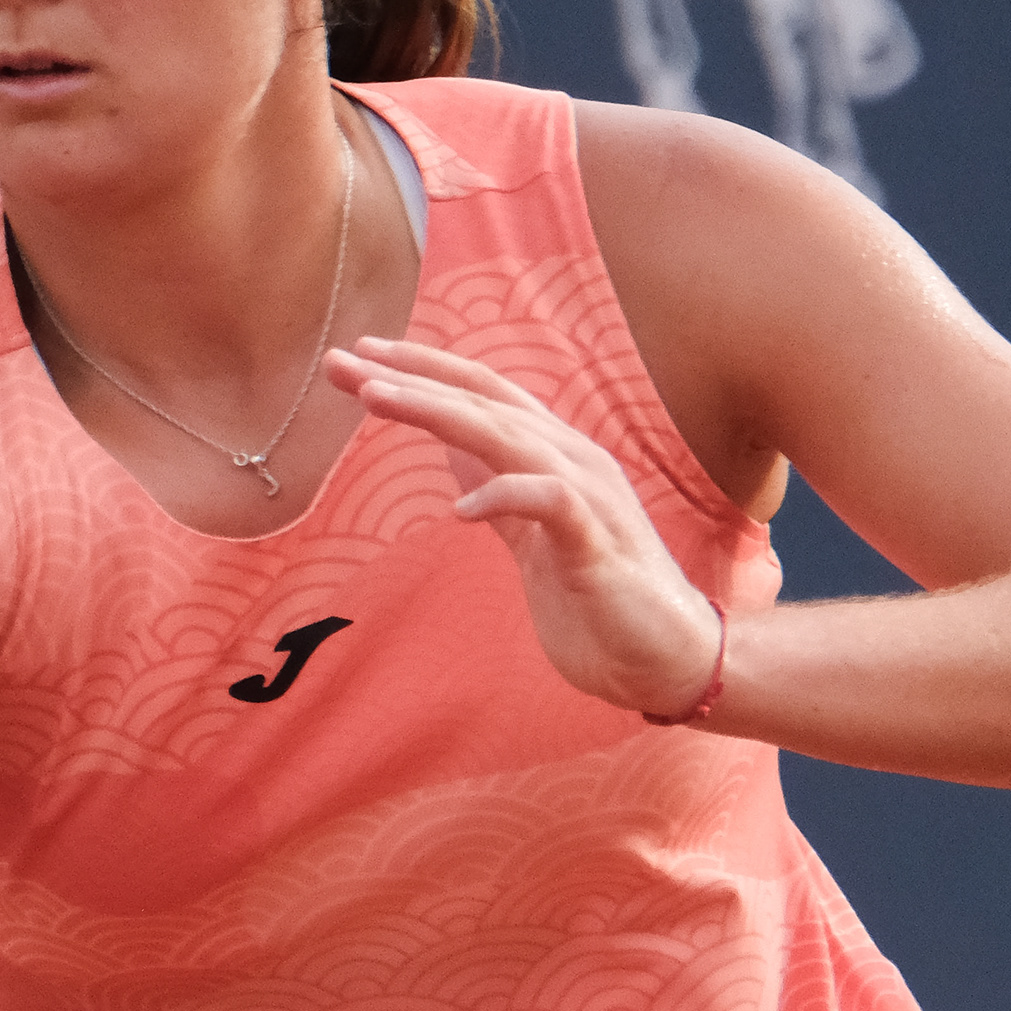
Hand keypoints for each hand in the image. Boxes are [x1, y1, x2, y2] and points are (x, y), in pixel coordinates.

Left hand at [330, 336, 724, 718]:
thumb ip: (499, 488)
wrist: (667, 656)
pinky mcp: (598, 544)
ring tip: (376, 398)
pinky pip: (551, 502)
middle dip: (410, 377)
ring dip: (439, 411)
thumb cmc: (597, 598)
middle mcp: (572, 459)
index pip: (481, 394)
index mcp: (553, 455)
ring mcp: (590, 497)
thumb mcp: (531, 538)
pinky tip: (461, 510)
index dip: (422, 369)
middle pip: (483, 401)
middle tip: (343, 360)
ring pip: (508, 435)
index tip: (358, 354)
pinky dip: (505, 494)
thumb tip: (454, 449)